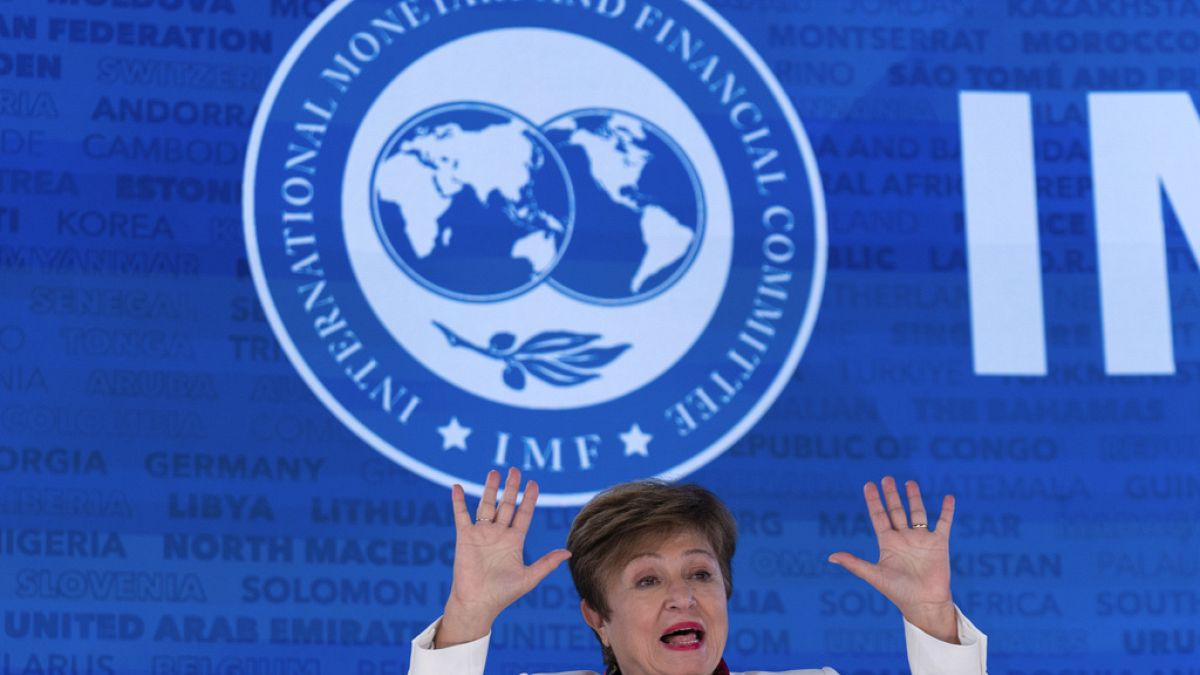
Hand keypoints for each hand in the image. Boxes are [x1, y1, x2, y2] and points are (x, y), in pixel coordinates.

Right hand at [435, 467, 570, 647]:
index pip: (524, 514)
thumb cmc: (503, 594)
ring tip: (494, 472)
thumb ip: (547, 563)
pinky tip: (456, 487)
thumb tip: (569, 552)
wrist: (477, 604)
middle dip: (511, 488)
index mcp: (514, 541)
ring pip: (486, 505)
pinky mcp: (465, 537)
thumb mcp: (529, 578)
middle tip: (515, 470)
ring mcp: (481, 534)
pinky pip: (461, 515)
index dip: (529, 499)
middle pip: (506, 505)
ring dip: (490, 489)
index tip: (534, 483)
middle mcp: (498, 534)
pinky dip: (458, 501)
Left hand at [828, 476, 958, 642]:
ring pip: (917, 513)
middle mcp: (904, 538)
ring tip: (909, 482)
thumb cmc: (898, 592)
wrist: (924, 604)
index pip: (879, 516)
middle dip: (891, 495)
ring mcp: (921, 539)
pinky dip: (947, 511)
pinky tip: (948, 498)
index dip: (874, 501)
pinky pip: (944, 523)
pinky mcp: (939, 544)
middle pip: (896, 511)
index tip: (868, 485)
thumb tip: (830, 556)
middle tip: (887, 478)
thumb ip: (854, 564)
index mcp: (888, 543)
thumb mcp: (874, 575)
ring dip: (914, 497)